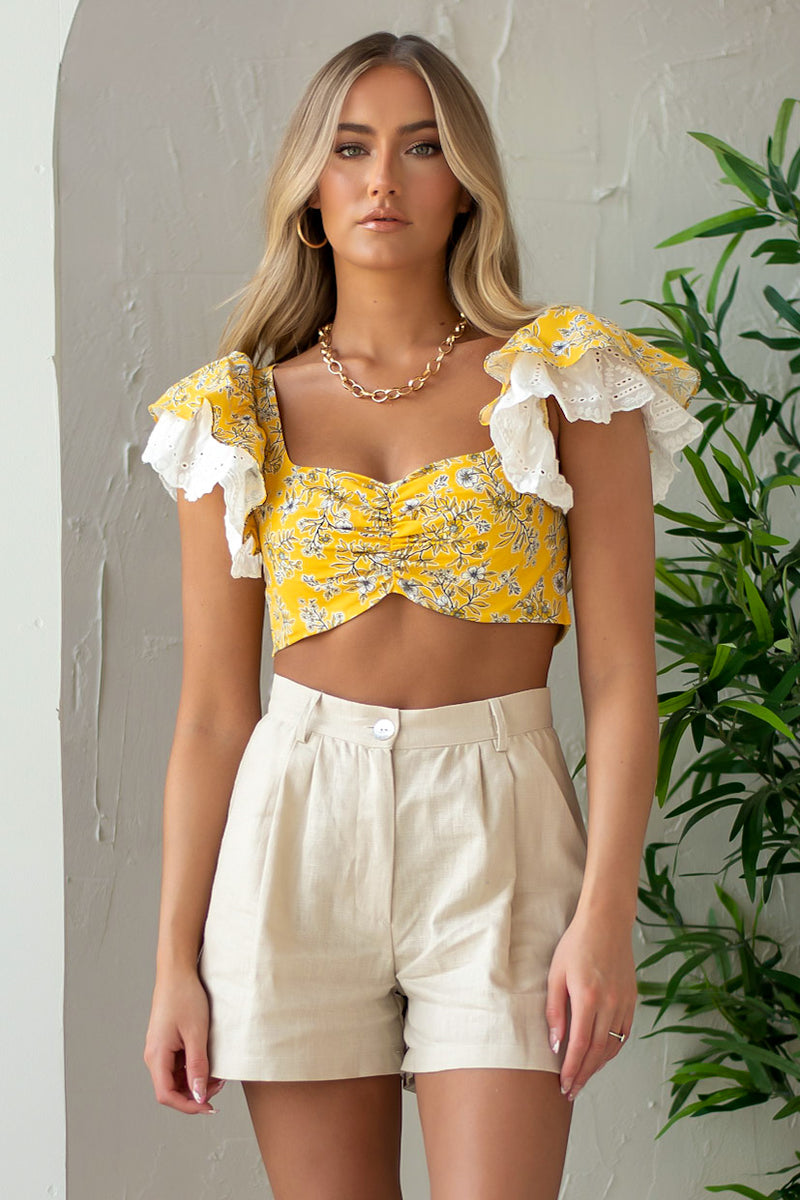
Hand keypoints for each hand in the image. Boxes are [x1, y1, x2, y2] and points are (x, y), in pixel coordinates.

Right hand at [143, 967, 225, 1113]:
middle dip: (195, 1093)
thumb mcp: (196, 1034)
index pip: (167, 1095)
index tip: (209, 1107)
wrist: (177, 972)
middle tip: (220, 1085)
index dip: (188, 1106)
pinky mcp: (166, 1043)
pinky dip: (192, 1068)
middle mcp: (154, 1055)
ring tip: (217, 1073)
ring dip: (195, 1081)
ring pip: (175, 1078)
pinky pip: (177, 1065)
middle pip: (171, 1089)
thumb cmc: (185, 998)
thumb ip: (197, 1066)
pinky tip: (208, 1061)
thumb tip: (199, 1096)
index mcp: (156, 1055)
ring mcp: (159, 1049)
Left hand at [545, 909, 636, 1101]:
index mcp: (588, 997)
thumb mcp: (556, 974)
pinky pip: (624, 1033)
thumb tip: (555, 1044)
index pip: (581, 1045)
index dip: (572, 1069)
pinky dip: (613, 1049)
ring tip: (584, 1077)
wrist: (606, 923)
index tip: (564, 1085)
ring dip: (599, 1066)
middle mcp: (610, 1003)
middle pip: (598, 1052)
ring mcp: (624, 1002)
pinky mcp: (632, 999)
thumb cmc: (576, 944)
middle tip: (572, 1091)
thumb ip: (555, 1011)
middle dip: (584, 1075)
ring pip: (613, 1046)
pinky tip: (602, 1056)